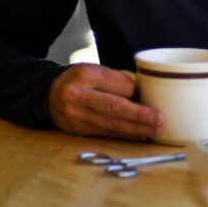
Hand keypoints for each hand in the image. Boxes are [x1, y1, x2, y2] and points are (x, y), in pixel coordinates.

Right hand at [47, 63, 163, 138]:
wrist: (48, 95)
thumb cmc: (79, 80)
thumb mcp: (94, 71)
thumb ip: (116, 80)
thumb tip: (145, 95)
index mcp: (85, 74)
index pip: (116, 83)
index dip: (136, 92)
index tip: (153, 97)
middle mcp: (78, 95)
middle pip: (113, 107)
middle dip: (139, 115)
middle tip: (159, 119)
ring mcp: (76, 115)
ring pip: (110, 124)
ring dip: (135, 129)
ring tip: (154, 130)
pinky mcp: (77, 130)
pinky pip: (105, 133)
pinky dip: (124, 135)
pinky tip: (139, 135)